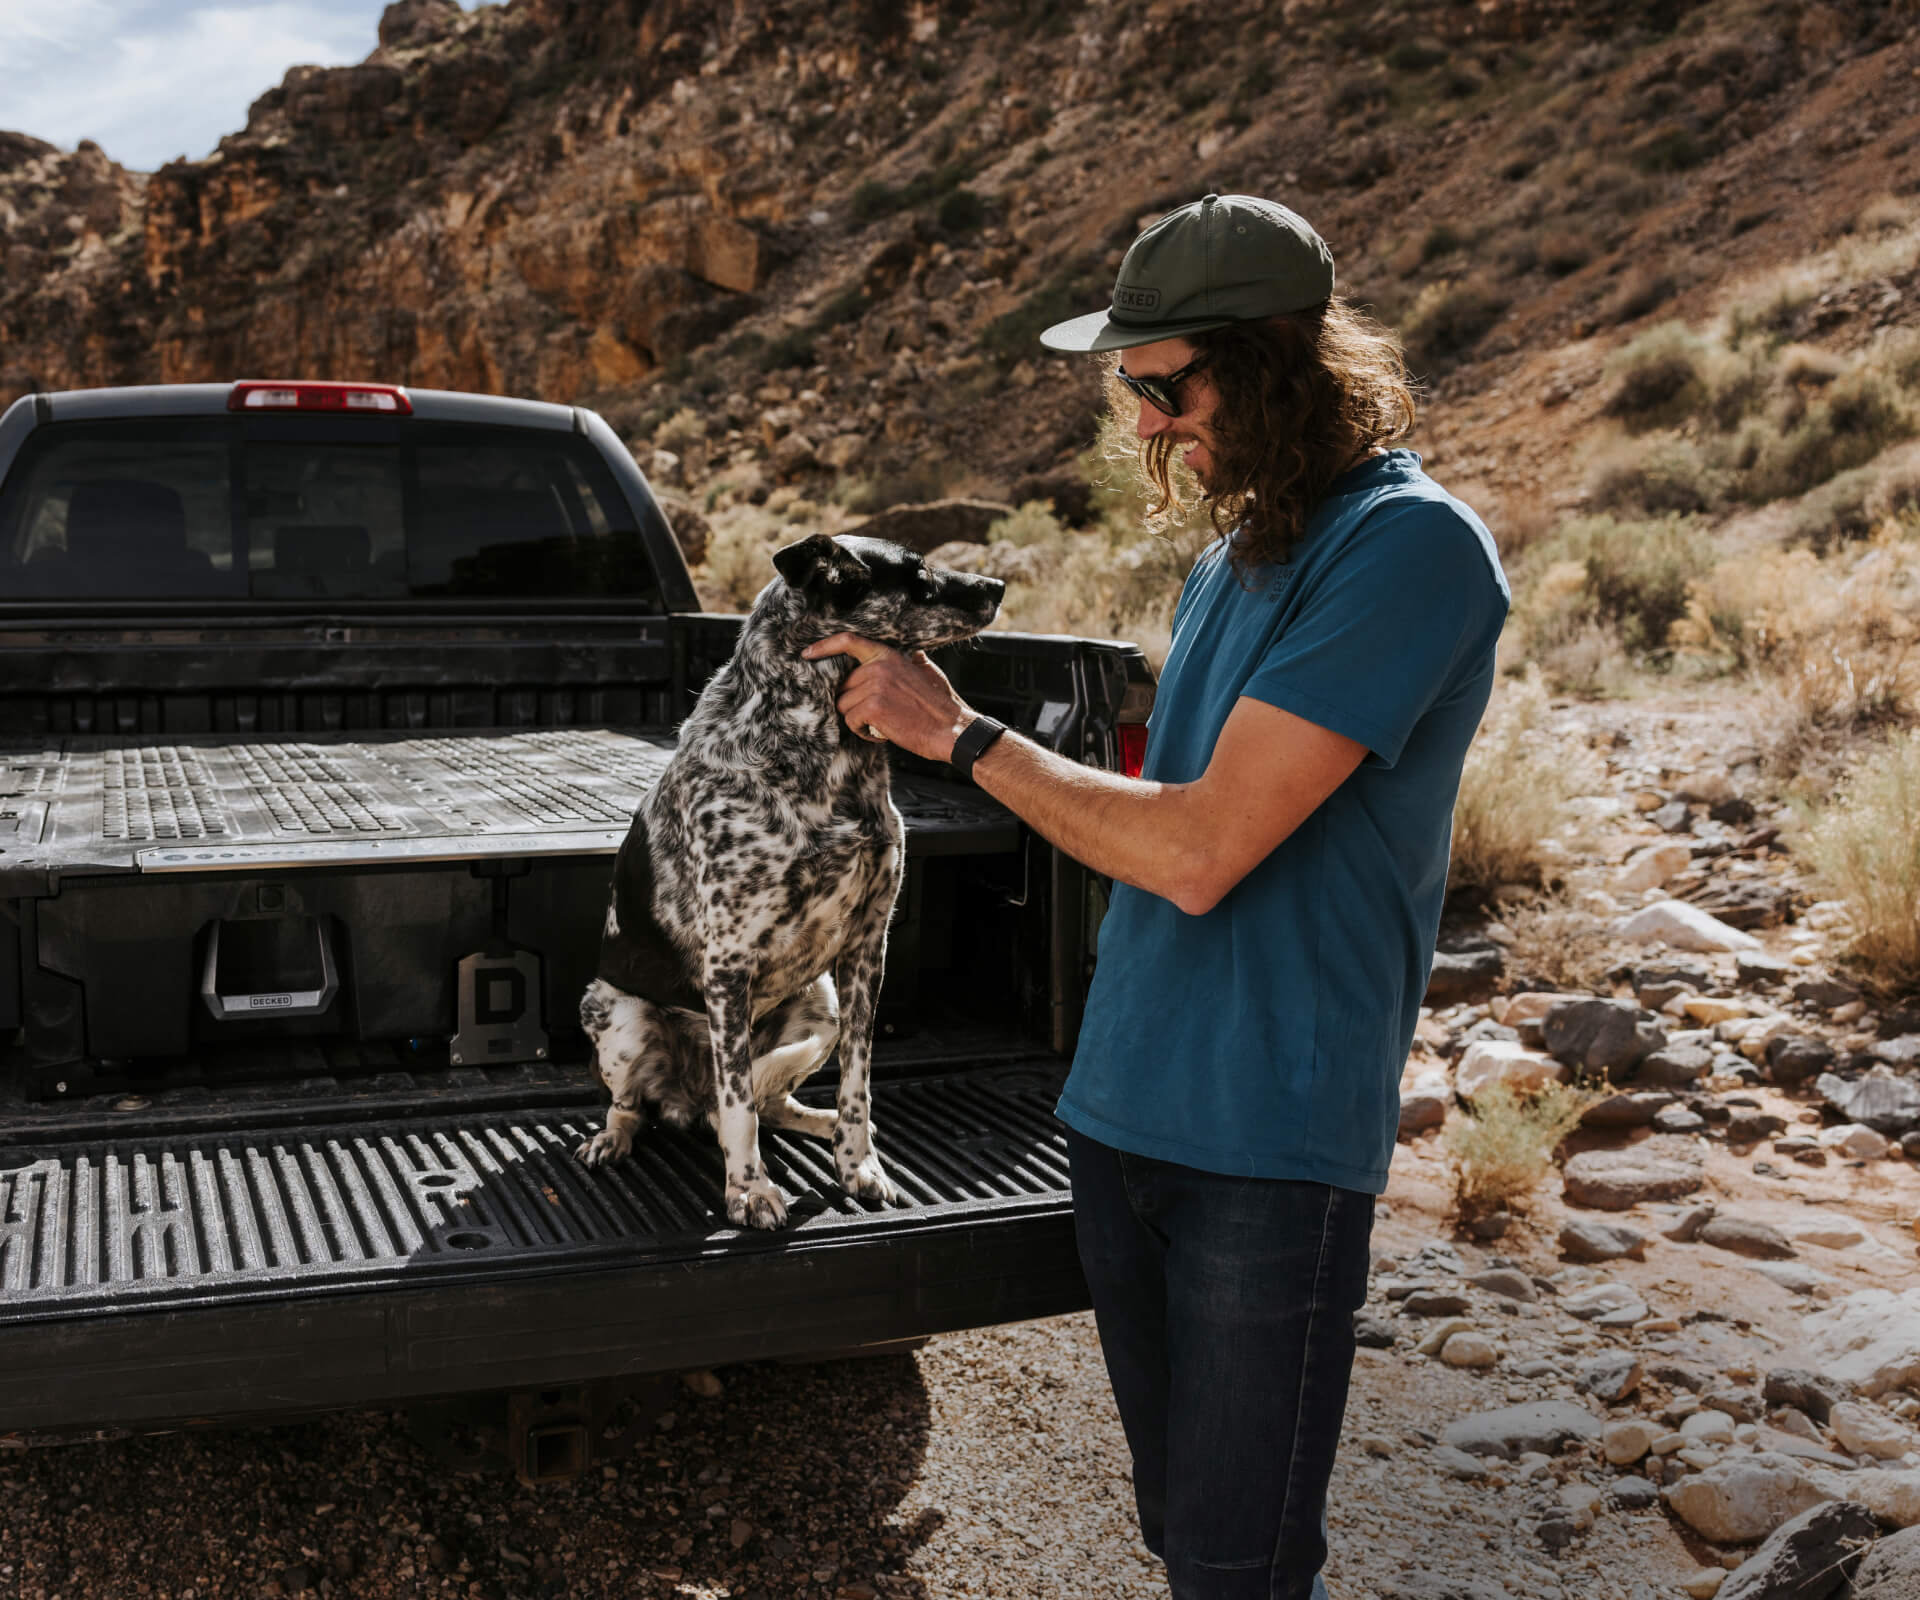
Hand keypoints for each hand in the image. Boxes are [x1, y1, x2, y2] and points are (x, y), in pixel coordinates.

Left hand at [801, 633, 975, 763]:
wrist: (952, 729)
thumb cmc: (941, 704)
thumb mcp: (926, 670)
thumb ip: (908, 660)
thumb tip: (908, 653)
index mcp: (888, 654)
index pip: (848, 641)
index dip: (824, 646)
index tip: (807, 654)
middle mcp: (878, 666)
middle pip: (843, 686)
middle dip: (855, 703)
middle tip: (880, 714)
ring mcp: (874, 686)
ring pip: (844, 706)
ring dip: (859, 720)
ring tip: (884, 723)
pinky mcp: (872, 708)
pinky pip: (851, 722)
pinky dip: (864, 732)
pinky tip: (883, 732)